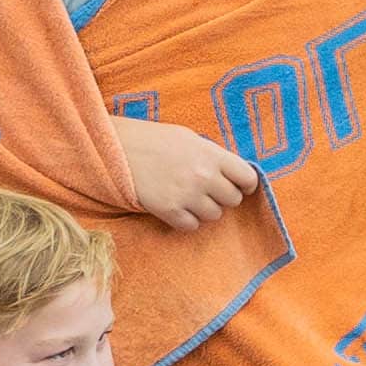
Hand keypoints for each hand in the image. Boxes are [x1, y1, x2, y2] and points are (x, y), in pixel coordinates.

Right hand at [110, 112, 257, 230]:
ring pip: (214, 215)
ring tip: (188, 196)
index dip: (245, 184)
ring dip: (204, 209)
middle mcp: (204, 176)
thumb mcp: (189, 138)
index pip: (248, 178)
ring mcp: (187, 195)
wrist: (116, 149)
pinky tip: (176, 207)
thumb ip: (213, 156)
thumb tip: (233, 173)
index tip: (239, 186)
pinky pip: (192, 226)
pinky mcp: (169, 211)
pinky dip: (186, 220)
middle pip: (233, 200)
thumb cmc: (154, 140)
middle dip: (223, 197)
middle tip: (207, 190)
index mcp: (212, 154)